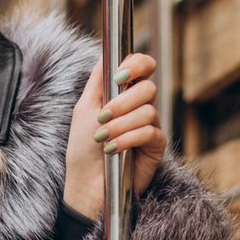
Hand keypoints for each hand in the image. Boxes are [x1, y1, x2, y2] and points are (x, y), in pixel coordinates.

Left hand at [62, 52, 166, 220]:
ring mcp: (150, 125)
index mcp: (123, 93)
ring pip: (148, 111)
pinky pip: (150, 132)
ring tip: (103, 139)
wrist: (87, 185)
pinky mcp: (156, 146)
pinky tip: (113, 150)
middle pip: (147, 87)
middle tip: (103, 117)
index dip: (137, 64)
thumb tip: (108, 53)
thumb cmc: (83, 149)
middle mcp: (139, 106)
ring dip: (120, 125)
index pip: (143, 66)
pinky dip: (128, 139)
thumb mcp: (85, 108)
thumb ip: (99, 80)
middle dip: (122, 102)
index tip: (119, 76)